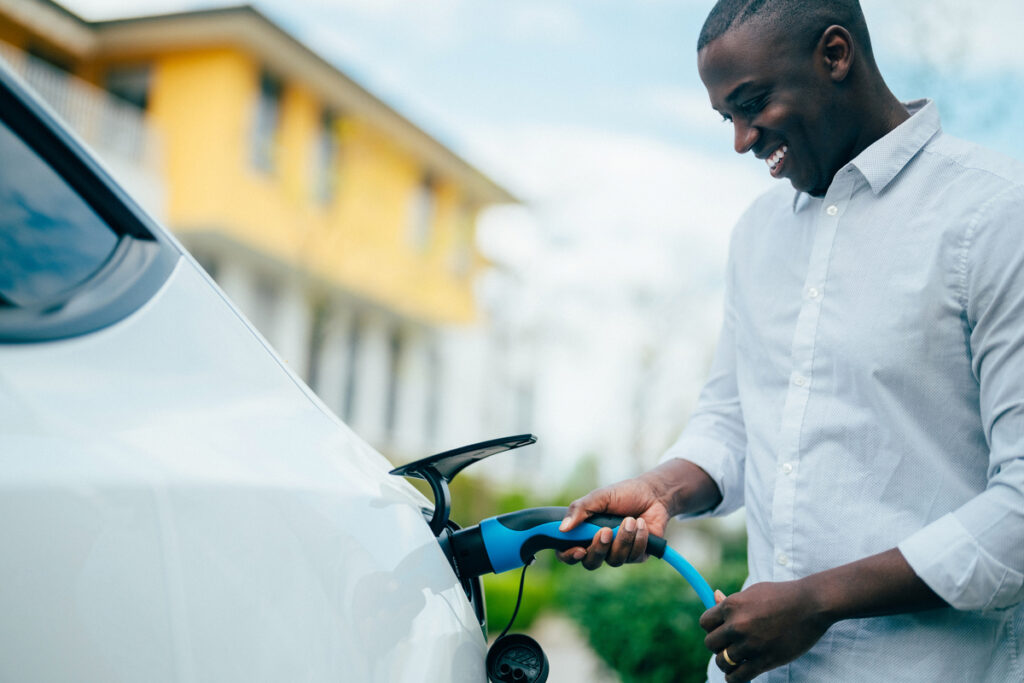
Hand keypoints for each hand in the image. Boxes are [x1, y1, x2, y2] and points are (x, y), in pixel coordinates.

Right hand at [556, 459, 720, 570]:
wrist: (653, 494)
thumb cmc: (623, 494)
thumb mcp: (599, 497)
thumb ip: (579, 510)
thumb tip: (562, 528)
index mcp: (584, 533)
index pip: (567, 553)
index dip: (569, 556)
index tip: (578, 550)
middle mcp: (599, 546)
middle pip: (591, 563)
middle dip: (599, 549)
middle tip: (606, 531)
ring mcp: (618, 553)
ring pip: (615, 560)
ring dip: (623, 539)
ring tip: (631, 520)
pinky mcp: (636, 555)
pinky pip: (633, 556)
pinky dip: (639, 539)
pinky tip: (641, 524)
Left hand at [700, 580, 830, 682]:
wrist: (812, 604)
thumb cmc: (782, 595)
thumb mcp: (754, 592)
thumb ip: (732, 600)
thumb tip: (714, 595)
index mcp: (731, 605)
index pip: (705, 623)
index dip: (712, 628)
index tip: (721, 631)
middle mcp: (737, 625)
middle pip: (710, 644)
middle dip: (718, 646)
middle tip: (730, 646)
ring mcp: (750, 644)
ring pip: (722, 661)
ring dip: (727, 663)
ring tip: (735, 661)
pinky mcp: (764, 660)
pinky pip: (738, 676)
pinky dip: (734, 678)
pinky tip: (738, 674)